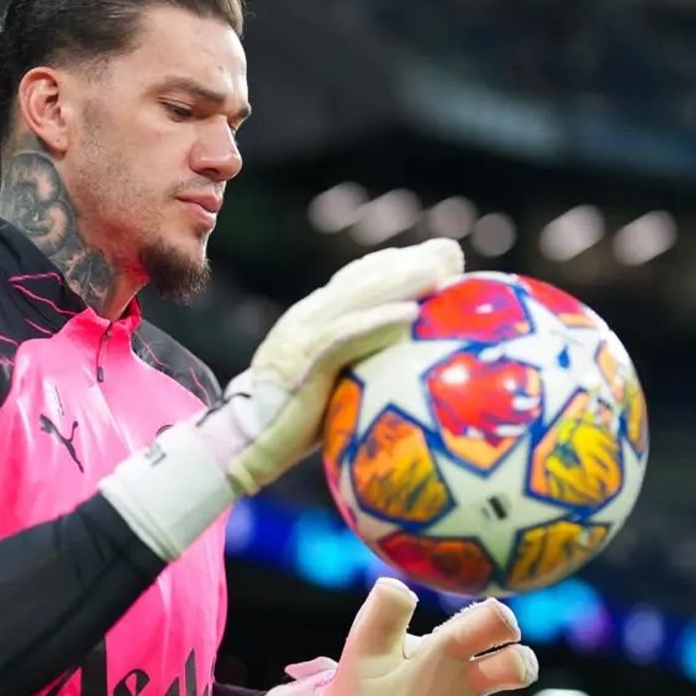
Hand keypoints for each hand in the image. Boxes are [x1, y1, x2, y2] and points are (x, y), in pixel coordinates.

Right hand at [199, 238, 463, 494]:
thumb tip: (400, 368)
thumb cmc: (291, 424)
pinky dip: (378, 324)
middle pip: (363, 280)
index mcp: (312, 318)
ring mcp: (304, 337)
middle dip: (408, 263)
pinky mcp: (306, 363)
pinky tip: (410, 316)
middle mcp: (308, 318)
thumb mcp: (328, 383)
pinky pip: (347, 338)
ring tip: (441, 271)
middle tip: (450, 253)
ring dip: (402, 282)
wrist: (245, 442)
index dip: (395, 264)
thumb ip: (355, 364)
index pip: (356, 280)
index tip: (436, 256)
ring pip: (359, 299)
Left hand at [252, 578, 542, 695]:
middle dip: (521, 666)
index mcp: (451, 647)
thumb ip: (382, 613)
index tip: (496, 624)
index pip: (493, 624)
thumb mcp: (368, 641)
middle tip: (482, 676)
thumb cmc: (364, 673)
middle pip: (521, 665)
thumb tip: (395, 587)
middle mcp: (469, 681)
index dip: (501, 622)